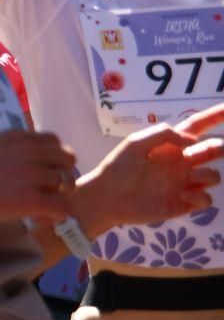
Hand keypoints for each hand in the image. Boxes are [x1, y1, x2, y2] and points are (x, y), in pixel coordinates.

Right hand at [0, 130, 75, 223]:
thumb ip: (9, 153)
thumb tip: (16, 169)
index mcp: (18, 137)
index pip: (54, 142)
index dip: (52, 159)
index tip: (40, 172)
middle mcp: (30, 151)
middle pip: (68, 159)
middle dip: (61, 174)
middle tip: (45, 190)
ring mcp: (32, 175)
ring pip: (67, 183)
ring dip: (57, 196)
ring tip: (39, 208)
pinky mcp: (30, 199)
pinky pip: (63, 207)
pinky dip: (58, 215)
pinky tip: (40, 218)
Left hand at [79, 107, 223, 230]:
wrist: (107, 198)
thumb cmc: (118, 168)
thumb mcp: (136, 143)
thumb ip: (163, 134)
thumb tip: (192, 140)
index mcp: (171, 145)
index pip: (198, 126)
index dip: (216, 116)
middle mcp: (181, 162)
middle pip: (214, 150)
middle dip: (220, 148)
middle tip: (200, 154)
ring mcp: (184, 183)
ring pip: (214, 176)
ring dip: (207, 174)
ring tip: (188, 175)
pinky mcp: (183, 203)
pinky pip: (206, 199)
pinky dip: (199, 196)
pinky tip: (181, 194)